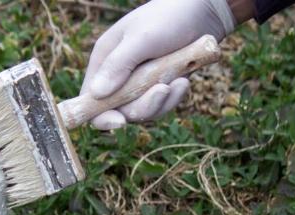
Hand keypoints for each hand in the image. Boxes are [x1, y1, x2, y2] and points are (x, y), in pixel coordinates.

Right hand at [81, 0, 236, 129]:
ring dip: (161, 103)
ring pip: (141, 111)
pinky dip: (172, 98)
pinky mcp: (157, 87)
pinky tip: (184, 82)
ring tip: (179, 81)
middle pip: (118, 111)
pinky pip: (159, 106)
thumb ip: (118, 65)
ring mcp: (138, 84)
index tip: (120, 122)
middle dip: (141, 107)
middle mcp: (117, 76)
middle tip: (162, 89)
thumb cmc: (168, 17)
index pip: (90, 99)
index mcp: (104, 61)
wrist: (203, 12)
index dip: (100, 115)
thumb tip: (96, 94)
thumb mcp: (141, 38)